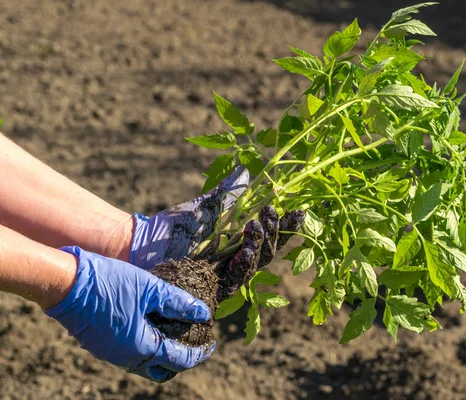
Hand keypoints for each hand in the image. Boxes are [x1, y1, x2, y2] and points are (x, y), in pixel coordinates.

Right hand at [44, 246, 213, 382]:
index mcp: (142, 348)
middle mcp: (126, 357)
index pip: (179, 360)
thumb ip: (178, 303)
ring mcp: (111, 352)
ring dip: (161, 349)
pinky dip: (145, 342)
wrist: (64, 283)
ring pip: (144, 360)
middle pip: (161, 369)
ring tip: (174, 328)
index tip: (211, 344)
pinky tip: (150, 321)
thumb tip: (203, 313)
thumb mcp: (150, 288)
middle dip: (180, 358)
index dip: (199, 353)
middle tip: (193, 340)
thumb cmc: (110, 283)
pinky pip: (129, 351)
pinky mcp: (100, 343)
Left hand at [129, 165, 304, 300]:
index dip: (285, 226)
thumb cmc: (170, 227)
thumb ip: (227, 193)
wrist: (139, 244)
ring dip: (261, 245)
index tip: (298, 211)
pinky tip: (246, 248)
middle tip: (270, 212)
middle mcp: (233, 261)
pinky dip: (243, 264)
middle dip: (275, 233)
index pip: (269, 236)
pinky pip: (235, 280)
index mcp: (236, 242)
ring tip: (257, 224)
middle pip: (268, 253)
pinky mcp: (211, 289)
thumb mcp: (204, 206)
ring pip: (255, 266)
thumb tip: (247, 170)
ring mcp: (223, 276)